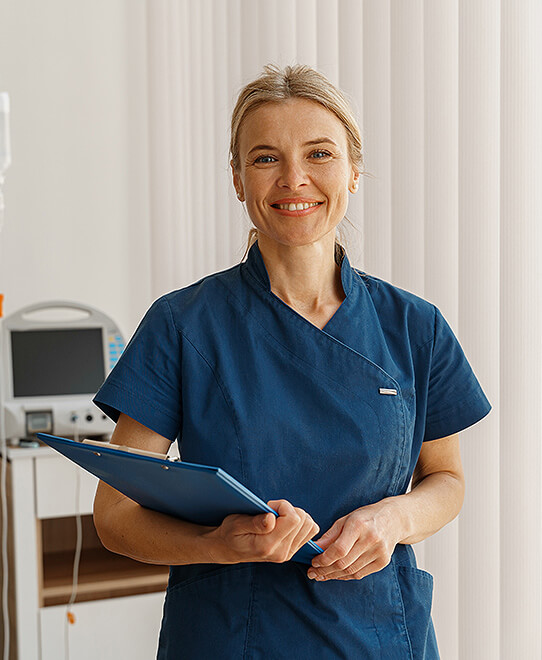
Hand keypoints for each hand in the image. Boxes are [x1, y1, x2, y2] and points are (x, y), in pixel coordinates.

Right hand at [204, 499, 318, 563]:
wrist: (230, 549)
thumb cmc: (230, 533)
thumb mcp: (235, 524)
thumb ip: (254, 522)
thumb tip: (271, 518)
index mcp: (267, 545)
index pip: (293, 519)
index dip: (283, 505)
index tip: (269, 505)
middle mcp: (282, 552)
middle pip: (303, 520)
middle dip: (289, 509)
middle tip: (271, 511)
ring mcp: (288, 553)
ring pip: (309, 526)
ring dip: (296, 515)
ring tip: (278, 516)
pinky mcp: (292, 551)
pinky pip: (309, 532)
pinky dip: (300, 523)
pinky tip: (285, 522)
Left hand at [307, 501, 399, 580]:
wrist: (393, 519)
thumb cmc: (365, 517)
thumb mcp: (345, 520)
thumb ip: (330, 535)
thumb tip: (314, 548)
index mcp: (358, 525)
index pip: (339, 550)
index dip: (324, 559)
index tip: (313, 562)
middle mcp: (370, 539)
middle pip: (344, 563)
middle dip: (325, 570)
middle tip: (313, 573)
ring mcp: (379, 552)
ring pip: (351, 571)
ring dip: (333, 575)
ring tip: (321, 575)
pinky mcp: (383, 562)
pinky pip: (360, 574)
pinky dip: (345, 576)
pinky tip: (335, 575)